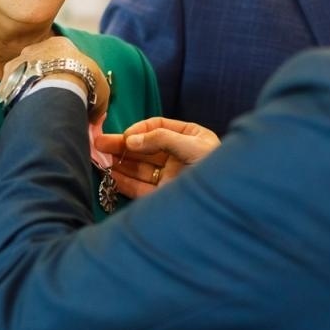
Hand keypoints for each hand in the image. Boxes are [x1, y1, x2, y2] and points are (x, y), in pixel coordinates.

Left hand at [4, 36, 110, 122]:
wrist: (57, 88)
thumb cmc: (83, 82)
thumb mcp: (101, 89)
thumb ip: (97, 102)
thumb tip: (95, 119)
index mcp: (60, 43)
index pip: (62, 57)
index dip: (68, 75)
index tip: (71, 90)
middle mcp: (35, 47)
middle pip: (41, 64)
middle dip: (46, 80)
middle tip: (54, 100)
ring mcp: (18, 62)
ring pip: (24, 75)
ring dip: (30, 89)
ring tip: (39, 108)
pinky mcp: (6, 79)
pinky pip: (12, 90)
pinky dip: (18, 100)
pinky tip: (26, 111)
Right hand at [95, 117, 219, 198]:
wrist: (231, 202)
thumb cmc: (219, 169)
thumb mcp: (192, 146)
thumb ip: (161, 138)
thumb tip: (131, 140)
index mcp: (190, 138)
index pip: (157, 127)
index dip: (139, 130)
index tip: (126, 137)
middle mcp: (178, 156)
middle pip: (144, 148)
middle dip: (121, 146)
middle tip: (98, 143)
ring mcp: (170, 177)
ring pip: (139, 168)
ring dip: (119, 163)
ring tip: (99, 159)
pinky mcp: (164, 196)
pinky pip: (140, 188)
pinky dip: (123, 182)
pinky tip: (110, 176)